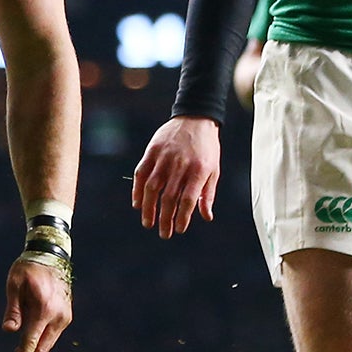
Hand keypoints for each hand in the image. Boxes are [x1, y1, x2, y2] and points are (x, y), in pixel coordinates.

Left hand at [1, 258, 70, 351]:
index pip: (31, 342)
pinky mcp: (65, 316)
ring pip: (47, 345)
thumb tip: (8, 331)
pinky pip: (50, 336)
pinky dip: (39, 346)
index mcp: (43, 309)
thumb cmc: (27, 268)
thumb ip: (12, 308)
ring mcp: (64, 317)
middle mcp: (58, 317)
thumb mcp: (15, 284)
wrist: (51, 255)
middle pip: (41, 349)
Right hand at [132, 115, 220, 236]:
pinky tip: (137, 203)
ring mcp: (164, 157)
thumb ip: (207, 194)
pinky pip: (141, 173)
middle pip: (169, 197)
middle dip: (165, 219)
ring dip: (148, 208)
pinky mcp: (152, 151)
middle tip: (163, 233)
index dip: (182, 217)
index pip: (188, 200)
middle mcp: (180, 165)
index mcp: (198, 171)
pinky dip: (137, 190)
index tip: (179, 230)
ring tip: (148, 222)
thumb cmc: (207, 148)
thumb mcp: (214, 170)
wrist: (195, 119)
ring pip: (152, 188)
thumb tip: (206, 217)